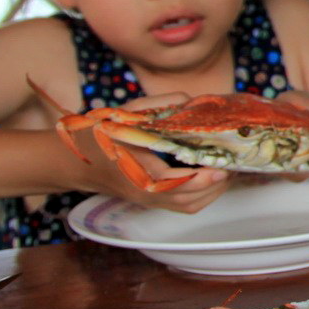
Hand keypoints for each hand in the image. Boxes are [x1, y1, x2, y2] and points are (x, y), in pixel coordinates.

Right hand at [59, 91, 231, 213]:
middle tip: (234, 163)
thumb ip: (159, 105)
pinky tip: (211, 175)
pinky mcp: (151, 201)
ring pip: (190, 206)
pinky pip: (184, 205)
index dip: (205, 177)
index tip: (223, 166)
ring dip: (213, 191)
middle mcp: (147, 194)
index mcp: (139, 175)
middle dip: (217, 185)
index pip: (179, 183)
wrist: (74, 160)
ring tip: (227, 168)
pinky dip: (202, 194)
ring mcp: (149, 201)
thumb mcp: (127, 113)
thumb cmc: (99, 136)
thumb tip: (190, 101)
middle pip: (191, 200)